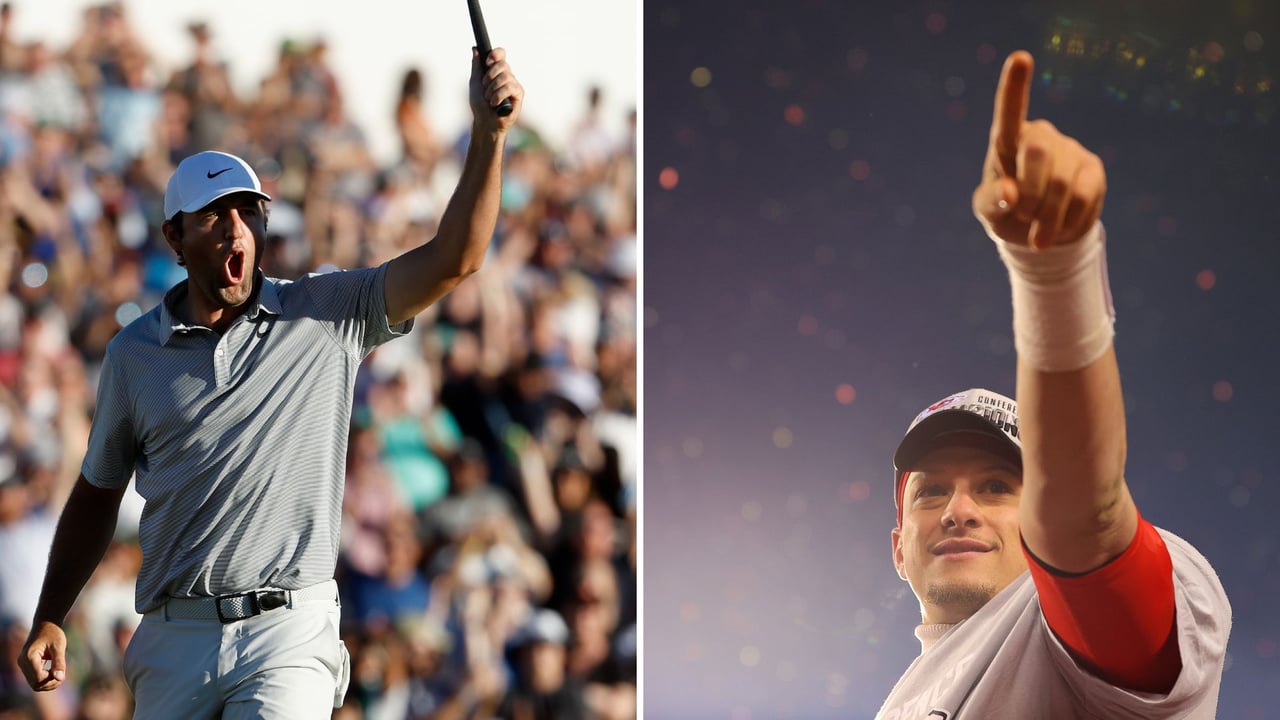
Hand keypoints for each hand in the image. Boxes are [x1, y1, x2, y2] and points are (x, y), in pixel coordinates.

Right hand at [18, 621, 67, 691]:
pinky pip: (34, 679)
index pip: (39, 679)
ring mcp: (23, 664)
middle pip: (35, 684)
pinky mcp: (26, 665)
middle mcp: (22, 662)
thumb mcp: (59, 646)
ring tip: (59, 673)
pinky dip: (45, 679)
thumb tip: (60, 678)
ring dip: (48, 683)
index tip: (62, 673)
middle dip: (50, 684)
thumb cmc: (53, 633)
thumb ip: (59, 662)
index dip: (52, 680)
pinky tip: (54, 672)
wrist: (45, 624)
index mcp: (29, 657)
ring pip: (34, 684)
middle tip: (62, 674)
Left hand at [469, 47, 522, 131]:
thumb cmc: (480, 105)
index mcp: (497, 71)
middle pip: (502, 64)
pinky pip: (510, 87)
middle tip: (485, 88)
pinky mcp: (519, 95)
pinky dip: (498, 95)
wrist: (484, 122)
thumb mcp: (475, 82)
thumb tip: (475, 48)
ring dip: (492, 90)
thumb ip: (477, 66)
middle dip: (489, 77)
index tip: (487, 62)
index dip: (495, 55)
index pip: (501, 54)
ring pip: (505, 77)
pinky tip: (495, 104)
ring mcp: (514, 85)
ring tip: (489, 100)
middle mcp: (507, 76)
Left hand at [972, 51, 1105, 249]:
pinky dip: (1068, 220)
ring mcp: (1070, 149)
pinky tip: (1059, 229)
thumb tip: (1011, 194)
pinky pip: (1084, 195)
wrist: (1040, 234)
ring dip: (1047, 217)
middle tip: (1022, 216)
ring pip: (1062, 182)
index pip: (1010, 112)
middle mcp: (1040, 136)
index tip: (1020, 58)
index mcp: (1007, 141)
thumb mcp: (989, 210)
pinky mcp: (1092, 169)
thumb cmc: (1006, 212)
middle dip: (1030, 192)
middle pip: (1038, 152)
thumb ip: (992, 201)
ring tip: (1038, 238)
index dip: (1015, 86)